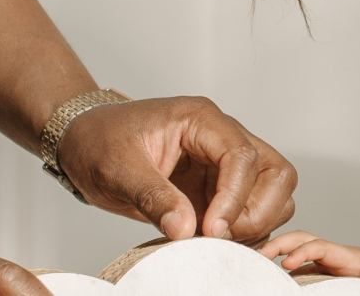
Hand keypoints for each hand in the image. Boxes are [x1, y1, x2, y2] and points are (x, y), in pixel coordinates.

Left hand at [54, 95, 296, 241]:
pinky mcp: (218, 188)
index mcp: (201, 120)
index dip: (234, 197)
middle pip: (275, 172)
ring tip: (211, 238)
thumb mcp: (117, 167)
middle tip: (217, 235)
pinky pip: (251, 210)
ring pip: (273, 193)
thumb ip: (153, 196)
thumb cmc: (98, 140)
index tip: (211, 229)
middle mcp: (222, 137)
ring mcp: (223, 164)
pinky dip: (242, 231)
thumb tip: (185, 229)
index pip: (242, 156)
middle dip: (256, 211)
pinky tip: (210, 240)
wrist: (84, 141)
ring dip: (253, 222)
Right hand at [264, 231, 359, 295]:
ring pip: (299, 250)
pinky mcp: (330, 273)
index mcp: (353, 258)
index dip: (302, 252)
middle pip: (303, 239)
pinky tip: (271, 278)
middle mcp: (339, 256)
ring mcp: (332, 263)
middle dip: (280, 244)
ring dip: (277, 252)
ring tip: (255, 265)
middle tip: (257, 258)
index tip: (286, 264)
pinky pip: (303, 266)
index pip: (321, 246)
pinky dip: (285, 268)